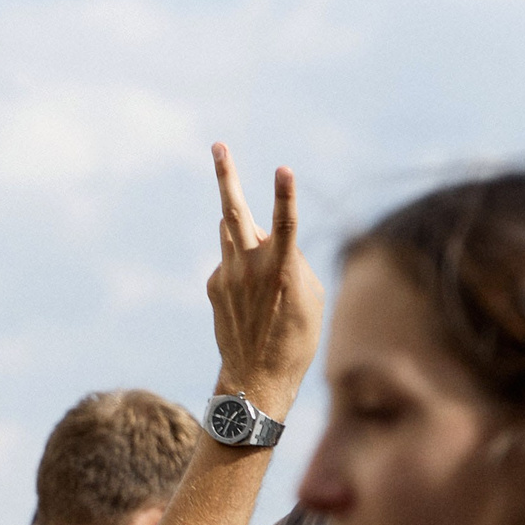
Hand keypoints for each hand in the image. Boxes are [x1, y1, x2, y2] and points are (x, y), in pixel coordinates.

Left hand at [206, 143, 325, 417]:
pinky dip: (243, 270)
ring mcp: (227, 275)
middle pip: (234, 211)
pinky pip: (231, 263)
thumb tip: (266, 239)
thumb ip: (292, 260)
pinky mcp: (214, 285)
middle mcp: (250, 267)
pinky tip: (252, 302)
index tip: (283, 169)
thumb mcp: (311, 298)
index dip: (286, 195)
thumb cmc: (298, 338)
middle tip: (218, 145)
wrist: (257, 378)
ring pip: (231, 232)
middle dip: (226, 175)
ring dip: (241, 226)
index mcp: (283, 270)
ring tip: (257, 256)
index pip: (285, 223)